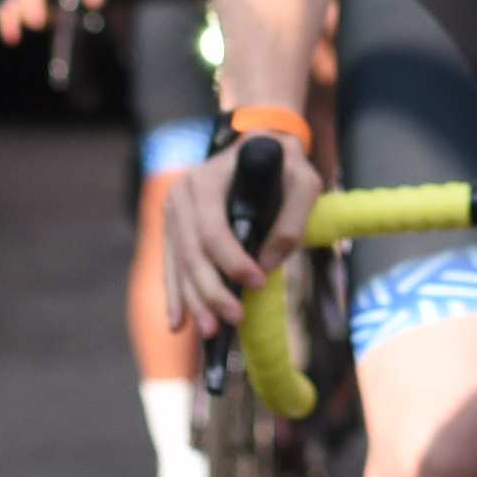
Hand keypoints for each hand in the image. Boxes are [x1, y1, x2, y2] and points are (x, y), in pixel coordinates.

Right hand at [164, 125, 312, 329]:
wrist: (259, 144)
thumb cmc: (284, 164)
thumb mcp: (304, 181)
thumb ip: (292, 220)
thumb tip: (268, 264)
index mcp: (208, 180)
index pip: (212, 229)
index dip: (232, 261)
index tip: (258, 282)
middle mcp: (182, 195)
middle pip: (191, 253)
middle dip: (211, 290)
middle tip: (234, 318)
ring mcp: (173, 212)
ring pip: (180, 264)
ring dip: (193, 301)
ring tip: (210, 332)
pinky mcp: (174, 228)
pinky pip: (172, 266)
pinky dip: (176, 295)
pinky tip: (179, 322)